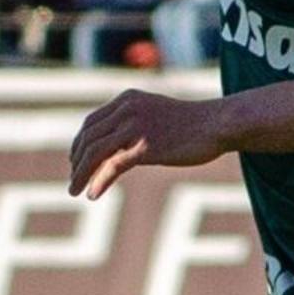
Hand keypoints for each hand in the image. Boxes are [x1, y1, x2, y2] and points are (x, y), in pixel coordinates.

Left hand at [67, 85, 224, 198]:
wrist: (219, 124)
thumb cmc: (193, 123)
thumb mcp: (156, 116)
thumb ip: (134, 125)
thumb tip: (117, 148)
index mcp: (127, 100)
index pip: (91, 123)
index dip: (79, 144)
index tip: (75, 161)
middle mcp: (126, 109)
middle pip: (88, 138)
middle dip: (77, 161)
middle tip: (73, 180)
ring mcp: (135, 127)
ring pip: (95, 153)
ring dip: (81, 174)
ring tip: (75, 191)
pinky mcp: (145, 146)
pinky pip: (112, 166)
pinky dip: (99, 181)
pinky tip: (92, 195)